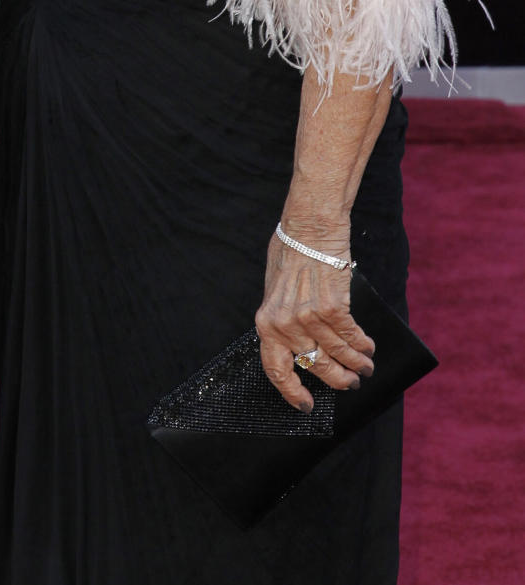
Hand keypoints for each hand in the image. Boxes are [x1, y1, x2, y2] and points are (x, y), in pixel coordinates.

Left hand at [255, 225, 374, 411]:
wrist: (309, 228)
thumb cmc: (290, 253)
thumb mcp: (274, 290)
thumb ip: (282, 317)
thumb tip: (296, 343)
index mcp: (266, 322)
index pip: (275, 369)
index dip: (291, 392)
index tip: (305, 405)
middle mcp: (285, 325)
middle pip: (316, 367)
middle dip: (337, 379)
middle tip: (350, 383)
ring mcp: (309, 318)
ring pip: (338, 355)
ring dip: (356, 364)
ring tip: (365, 367)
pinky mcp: (332, 309)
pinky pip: (352, 337)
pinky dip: (363, 345)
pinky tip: (368, 346)